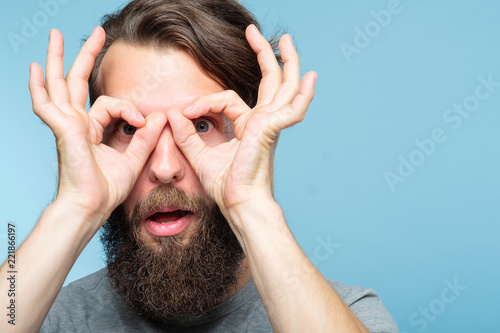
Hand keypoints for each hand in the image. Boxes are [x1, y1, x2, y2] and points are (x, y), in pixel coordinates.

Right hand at [29, 27, 165, 221]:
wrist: (92, 207)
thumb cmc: (107, 188)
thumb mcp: (134, 158)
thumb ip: (146, 137)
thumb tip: (161, 116)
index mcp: (92, 129)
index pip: (109, 103)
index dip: (130, 108)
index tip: (144, 121)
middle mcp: (77, 123)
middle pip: (77, 81)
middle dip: (86, 56)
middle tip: (96, 33)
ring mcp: (67, 124)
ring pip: (60, 84)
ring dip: (58, 58)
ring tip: (55, 35)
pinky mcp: (64, 129)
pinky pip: (47, 104)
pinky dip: (39, 87)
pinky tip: (36, 68)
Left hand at [167, 24, 316, 228]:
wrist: (238, 203)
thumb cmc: (225, 185)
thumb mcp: (199, 155)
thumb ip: (187, 134)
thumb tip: (172, 114)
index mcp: (250, 125)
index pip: (228, 99)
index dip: (203, 101)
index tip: (182, 112)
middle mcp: (263, 121)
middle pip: (271, 81)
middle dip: (264, 55)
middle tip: (254, 32)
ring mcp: (270, 124)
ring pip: (283, 86)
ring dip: (287, 62)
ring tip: (285, 40)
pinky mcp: (270, 130)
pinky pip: (290, 110)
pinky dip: (303, 96)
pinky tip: (310, 78)